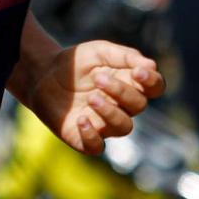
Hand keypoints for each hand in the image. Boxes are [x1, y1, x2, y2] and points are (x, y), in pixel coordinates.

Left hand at [29, 39, 164, 153]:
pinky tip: (81, 118)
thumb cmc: (77, 64)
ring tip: (91, 97)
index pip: (155, 87)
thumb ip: (125, 56)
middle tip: (98, 78)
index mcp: (130, 84)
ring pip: (123, 127)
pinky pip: (97, 146)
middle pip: (139, 106)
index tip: (137, 72)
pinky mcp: (84, 138)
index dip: (152, 82)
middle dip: (121, 91)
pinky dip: (92, 135)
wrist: (43, 75)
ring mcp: (105, 124)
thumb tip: (151, 66)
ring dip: (111, 112)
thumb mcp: (100, 52)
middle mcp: (122, 107)